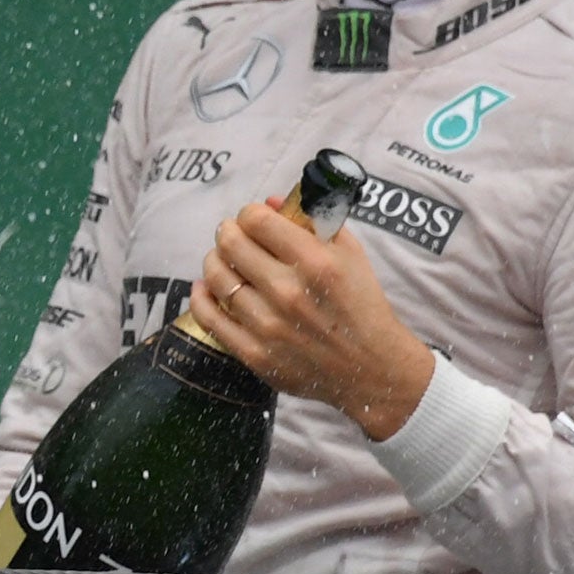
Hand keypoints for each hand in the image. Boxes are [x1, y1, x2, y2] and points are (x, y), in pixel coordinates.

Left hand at [189, 201, 435, 440]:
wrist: (372, 369)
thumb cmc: (362, 306)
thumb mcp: (350, 255)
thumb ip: (314, 222)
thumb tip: (270, 203)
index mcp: (316, 263)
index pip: (257, 220)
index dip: (249, 213)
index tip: (252, 218)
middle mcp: (288, 292)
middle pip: (230, 244)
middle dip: (227, 231)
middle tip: (231, 234)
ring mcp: (268, 325)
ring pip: (216, 277)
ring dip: (214, 260)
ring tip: (222, 259)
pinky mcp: (255, 354)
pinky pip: (209, 317)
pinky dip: (200, 296)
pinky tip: (205, 286)